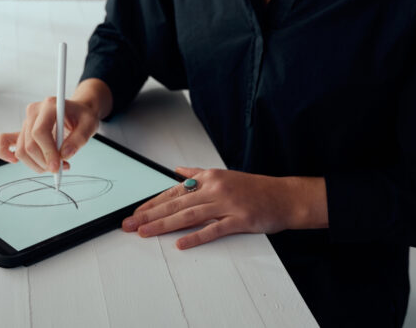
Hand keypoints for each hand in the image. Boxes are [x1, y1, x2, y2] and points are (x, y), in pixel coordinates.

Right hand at [0, 79, 110, 171]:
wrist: (77, 111)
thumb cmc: (83, 117)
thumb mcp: (90, 125)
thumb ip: (79, 139)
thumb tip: (64, 155)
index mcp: (50, 106)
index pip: (39, 132)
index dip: (47, 153)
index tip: (57, 167)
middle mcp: (33, 111)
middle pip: (29, 144)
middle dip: (44, 162)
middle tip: (60, 168)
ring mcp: (26, 121)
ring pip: (21, 150)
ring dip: (36, 164)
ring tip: (55, 166)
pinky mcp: (22, 130)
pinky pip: (4, 141)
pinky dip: (4, 153)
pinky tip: (14, 161)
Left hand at [121, 167, 327, 249]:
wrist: (284, 196)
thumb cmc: (255, 188)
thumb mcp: (224, 175)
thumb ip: (199, 174)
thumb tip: (178, 171)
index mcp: (210, 178)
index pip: (174, 191)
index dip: (153, 203)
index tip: (136, 213)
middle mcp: (215, 189)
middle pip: (176, 203)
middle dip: (150, 215)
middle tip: (130, 224)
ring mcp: (227, 204)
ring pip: (189, 215)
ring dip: (164, 225)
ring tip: (145, 233)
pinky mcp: (239, 220)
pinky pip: (213, 229)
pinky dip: (196, 236)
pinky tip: (180, 243)